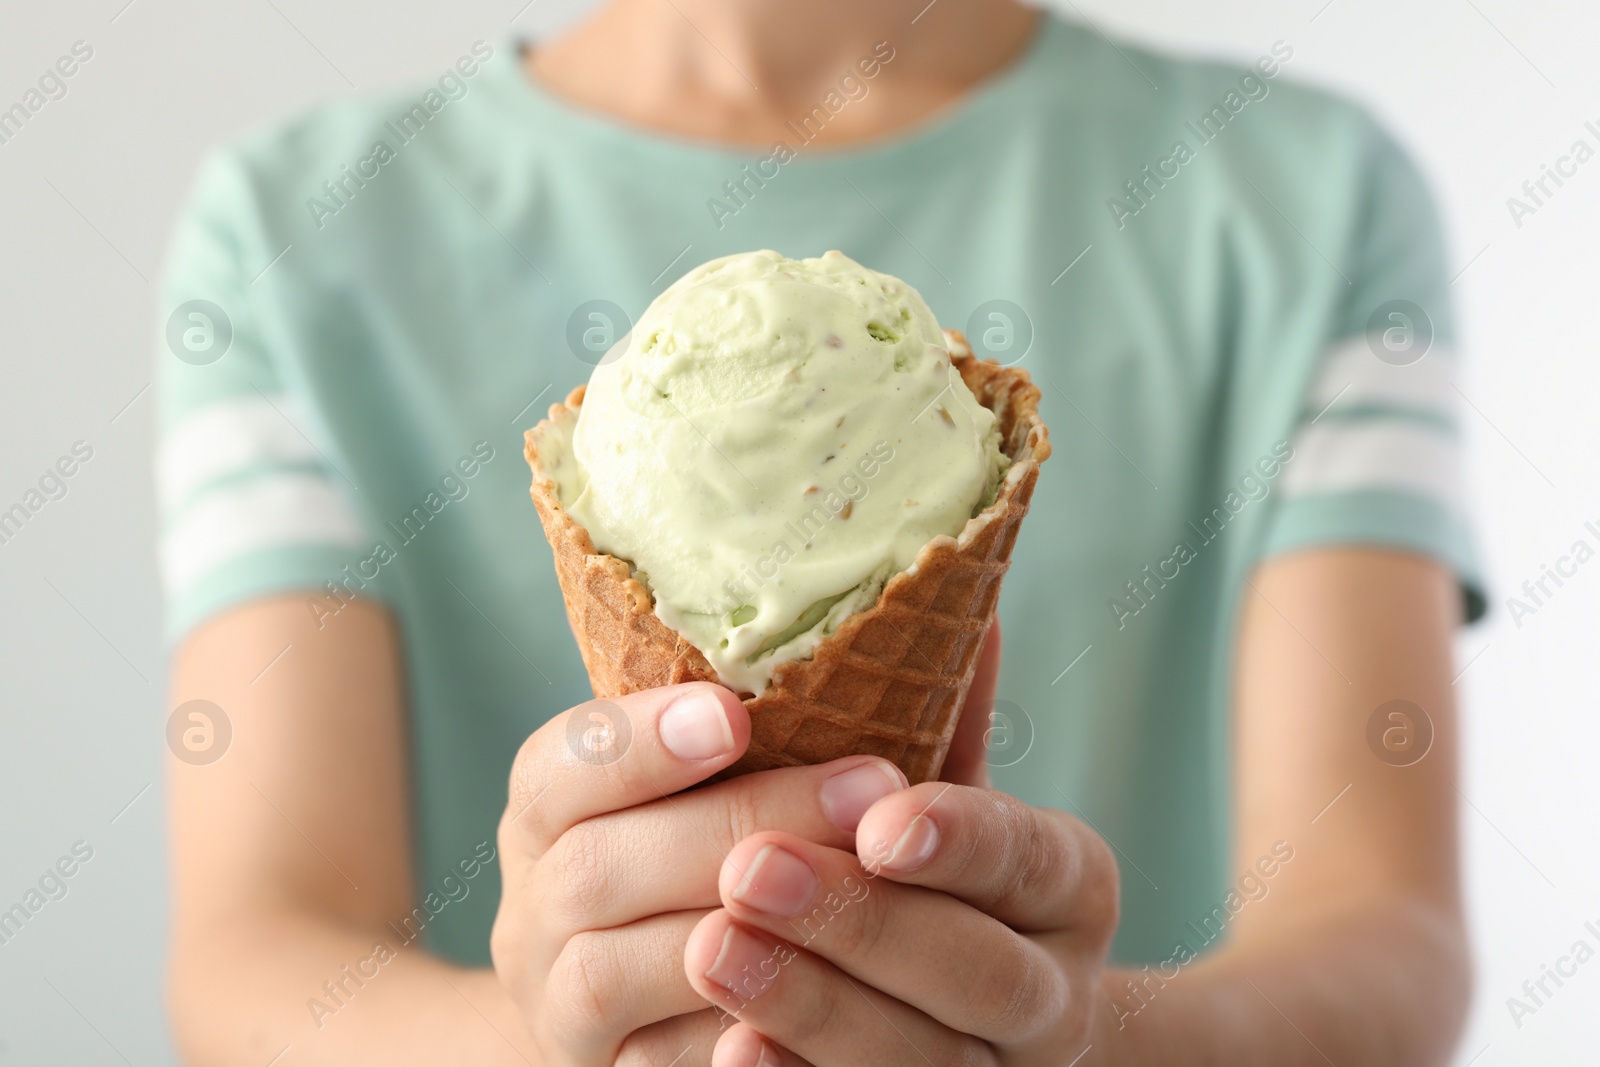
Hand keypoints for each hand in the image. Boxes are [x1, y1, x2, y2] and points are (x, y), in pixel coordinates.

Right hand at [489, 682, 920, 1064]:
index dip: (638, 740)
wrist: (639, 1016)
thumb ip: (831, 716)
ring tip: (864, 888)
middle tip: (873, 784)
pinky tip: (828, 999)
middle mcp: (532, 907)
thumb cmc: (720, 863)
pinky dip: (738, 1038)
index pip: (556, 763)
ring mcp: (556, 1005)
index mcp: (551, 812)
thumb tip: (960, 607)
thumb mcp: (751, 785)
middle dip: (736, 824)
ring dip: (742, 933)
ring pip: (611, 974)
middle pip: (596, 865)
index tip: (735, 715)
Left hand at [681, 625, 1120, 1065]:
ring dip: (813, 1007)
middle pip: (980, 974)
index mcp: (1070, 888)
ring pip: (923, 1063)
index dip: (962, 843)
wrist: (964, 1025)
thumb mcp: (948, 793)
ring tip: (710, 949)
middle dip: (862, 924)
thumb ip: (943, 716)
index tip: (879, 818)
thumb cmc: (934, 878)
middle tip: (748, 871)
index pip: (1031, 861)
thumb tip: (951, 584)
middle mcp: (1054, 995)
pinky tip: (729, 1050)